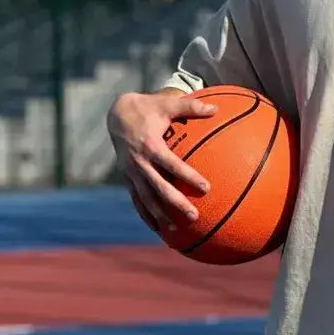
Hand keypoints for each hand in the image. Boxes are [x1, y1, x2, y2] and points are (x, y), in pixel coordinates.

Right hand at [107, 90, 216, 232]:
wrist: (117, 114)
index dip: (188, 176)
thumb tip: (216, 108)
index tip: (206, 188)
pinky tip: (157, 228)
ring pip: (146, 198)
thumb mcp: (167, 103)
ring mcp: (131, 172)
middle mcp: (139, 162)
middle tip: (195, 216)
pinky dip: (146, 214)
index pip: (172, 165)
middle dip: (176, 203)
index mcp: (150, 145)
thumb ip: (191, 106)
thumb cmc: (148, 108)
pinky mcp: (127, 178)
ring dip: (160, 215)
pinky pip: (136, 199)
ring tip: (176, 230)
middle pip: (158, 188)